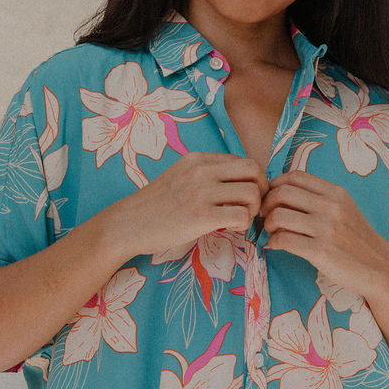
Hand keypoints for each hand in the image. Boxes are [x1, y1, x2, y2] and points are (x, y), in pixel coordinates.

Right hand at [119, 151, 267, 254]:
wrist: (127, 225)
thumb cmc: (154, 207)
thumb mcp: (180, 178)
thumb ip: (206, 176)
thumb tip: (237, 185)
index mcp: (198, 159)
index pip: (243, 161)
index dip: (252, 181)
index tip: (245, 197)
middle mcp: (201, 170)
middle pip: (254, 170)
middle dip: (261, 191)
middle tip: (252, 208)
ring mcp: (201, 192)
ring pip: (252, 193)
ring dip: (254, 210)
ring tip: (239, 220)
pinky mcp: (201, 216)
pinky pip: (242, 215)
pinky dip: (244, 224)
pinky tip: (231, 229)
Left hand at [259, 168, 388, 297]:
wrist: (379, 268)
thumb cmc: (356, 241)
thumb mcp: (344, 210)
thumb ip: (319, 199)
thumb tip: (282, 193)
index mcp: (335, 192)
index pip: (294, 176)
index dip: (275, 185)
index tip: (272, 199)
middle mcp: (331, 206)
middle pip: (281, 193)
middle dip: (266, 204)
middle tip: (266, 217)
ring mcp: (326, 228)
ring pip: (279, 216)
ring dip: (268, 224)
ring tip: (272, 233)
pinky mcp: (321, 251)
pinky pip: (283, 240)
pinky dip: (273, 243)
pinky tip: (276, 246)